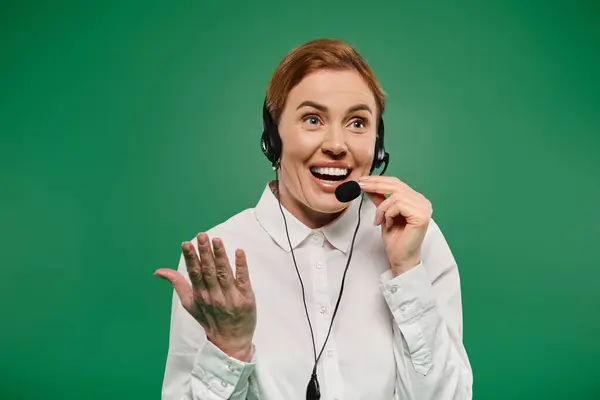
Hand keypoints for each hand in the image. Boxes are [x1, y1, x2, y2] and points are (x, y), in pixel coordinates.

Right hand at [155, 233, 256, 361]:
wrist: (230, 342)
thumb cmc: (209, 319)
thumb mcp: (190, 303)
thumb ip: (177, 284)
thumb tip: (159, 271)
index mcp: (200, 295)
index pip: (194, 273)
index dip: (190, 258)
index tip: (186, 243)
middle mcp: (214, 295)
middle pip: (208, 271)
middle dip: (205, 252)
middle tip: (202, 235)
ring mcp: (230, 297)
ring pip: (224, 273)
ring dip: (220, 255)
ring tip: (216, 240)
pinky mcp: (246, 298)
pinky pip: (244, 279)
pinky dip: (241, 265)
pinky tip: (239, 252)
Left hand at [358, 176, 431, 275]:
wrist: (400, 258)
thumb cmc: (395, 240)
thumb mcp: (384, 214)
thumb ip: (380, 199)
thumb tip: (368, 185)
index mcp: (416, 200)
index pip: (397, 183)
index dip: (379, 180)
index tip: (363, 181)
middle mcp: (422, 202)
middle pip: (397, 185)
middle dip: (376, 185)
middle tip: (361, 185)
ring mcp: (424, 208)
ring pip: (396, 196)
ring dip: (382, 208)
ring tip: (379, 220)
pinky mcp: (421, 216)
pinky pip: (398, 205)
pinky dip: (388, 214)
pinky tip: (388, 224)